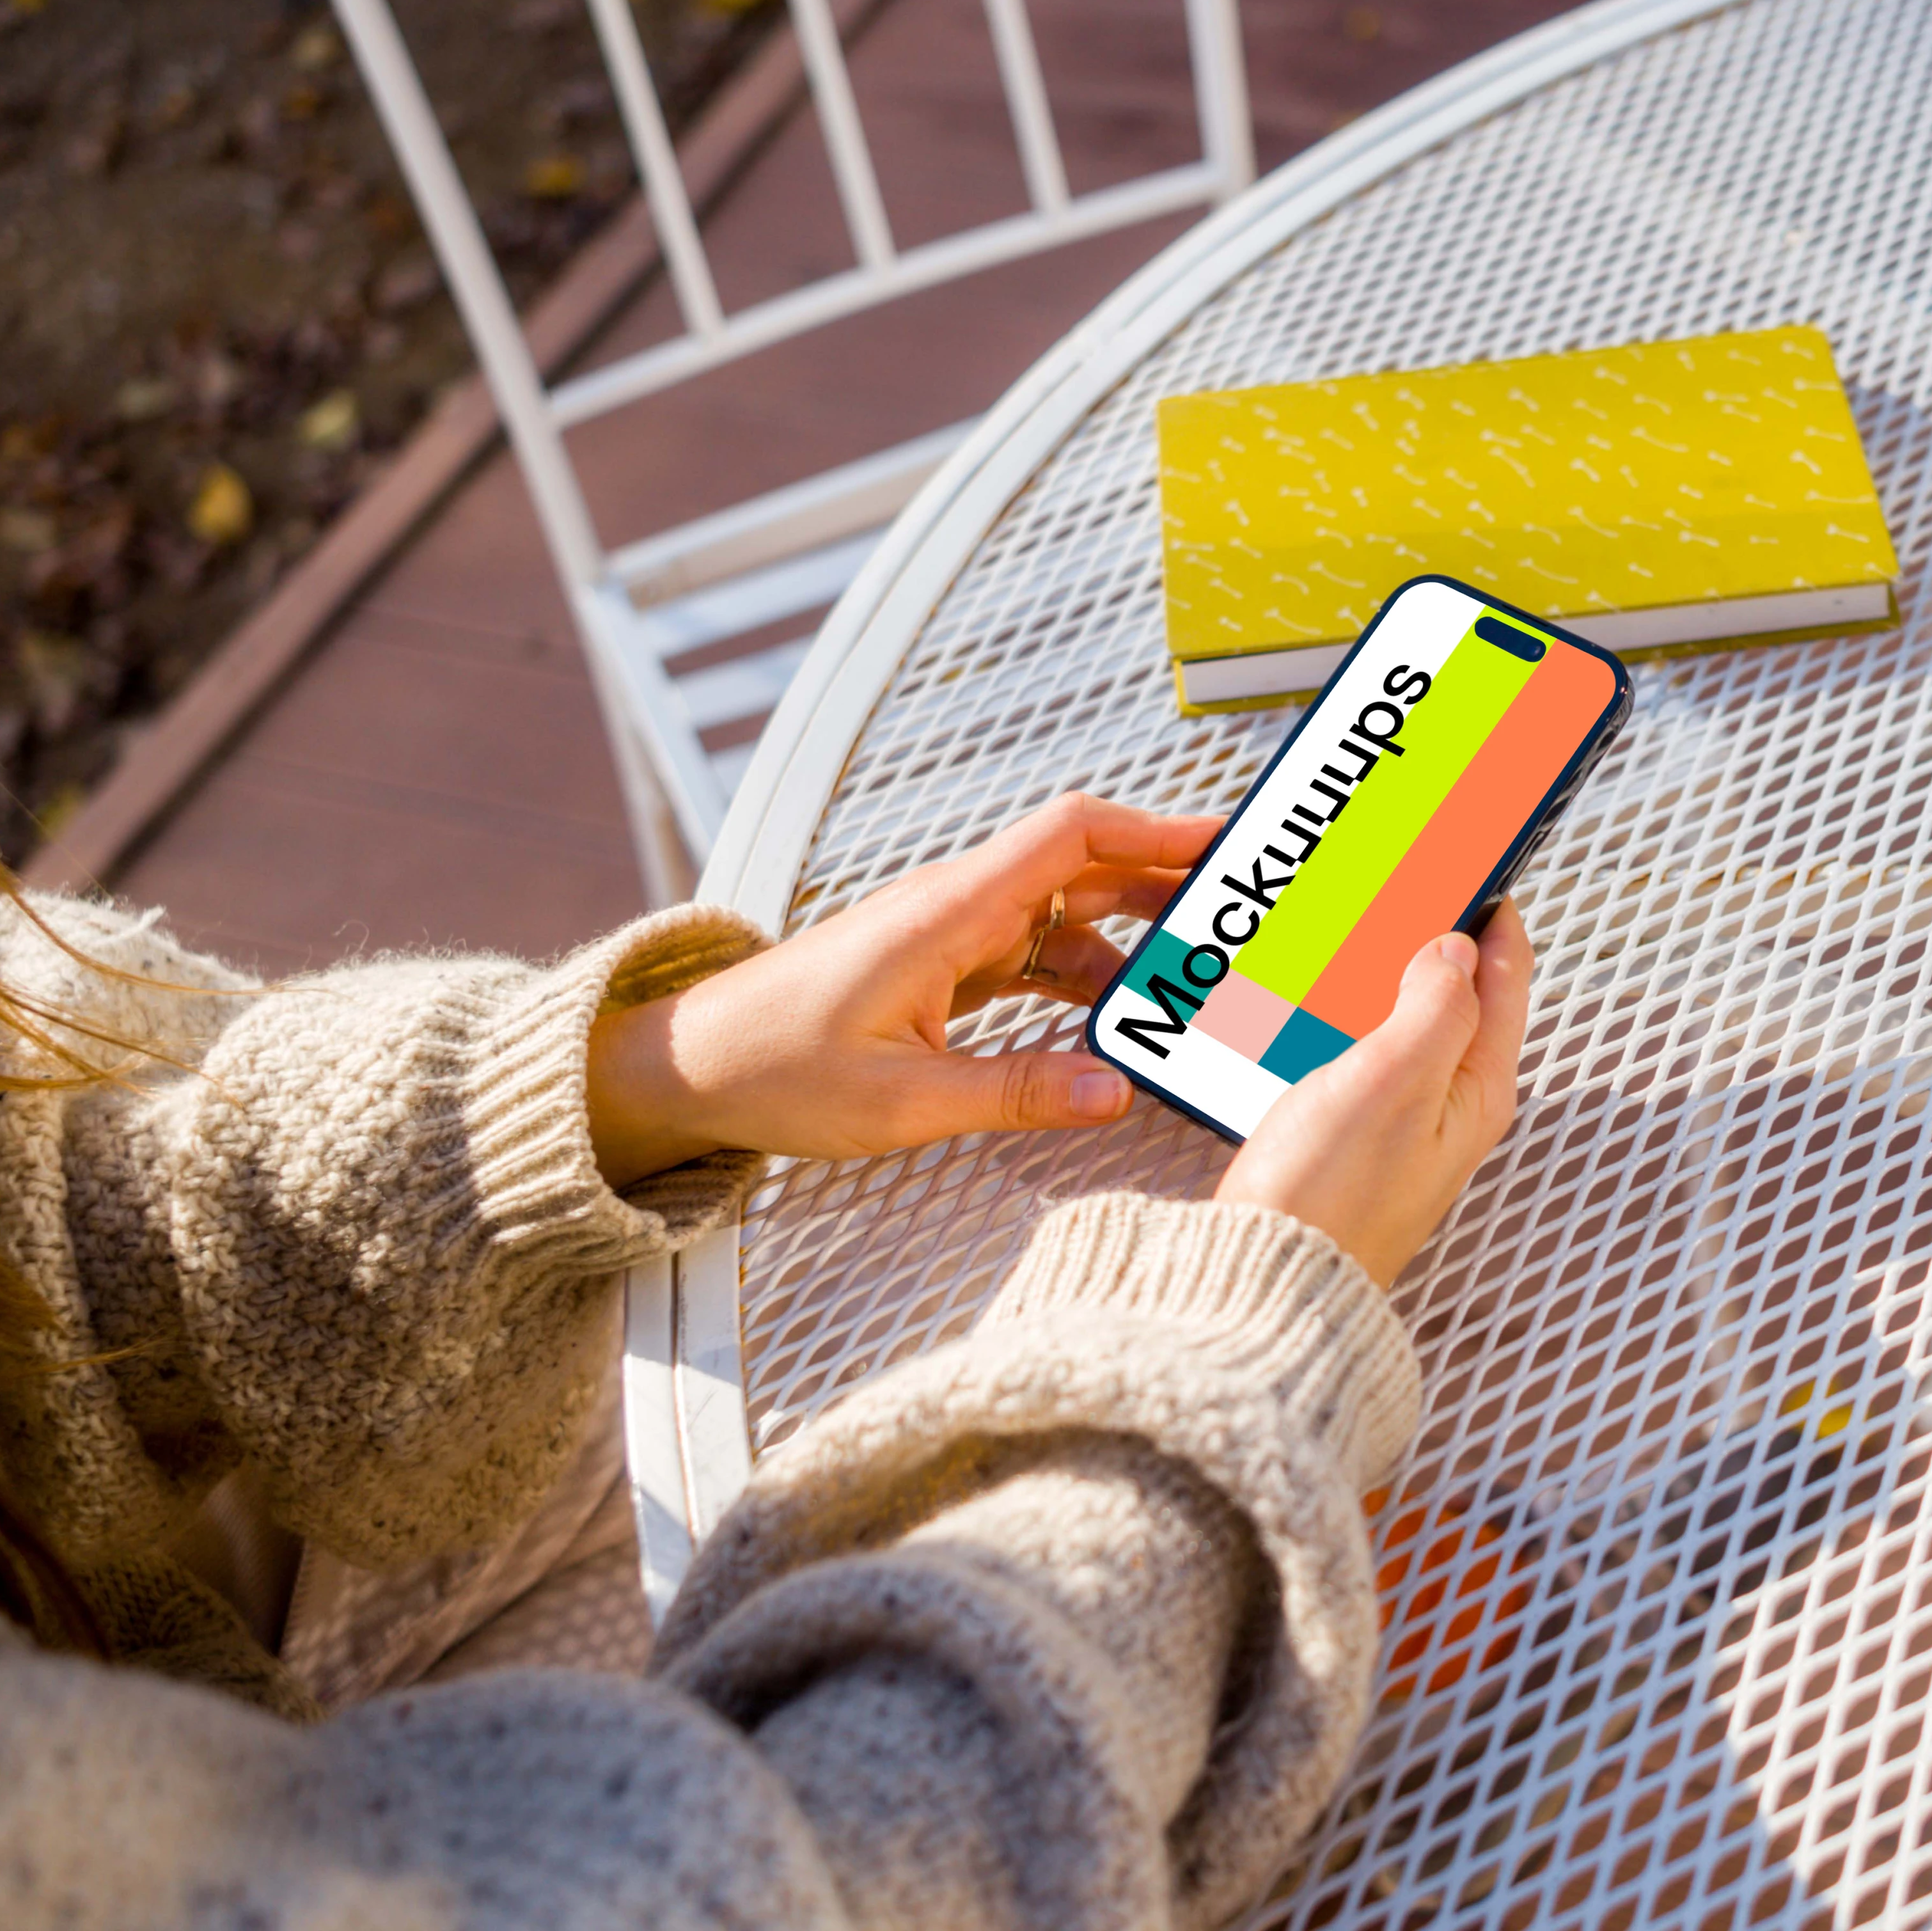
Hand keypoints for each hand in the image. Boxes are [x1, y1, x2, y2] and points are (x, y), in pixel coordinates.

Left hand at [585, 793, 1219, 1180]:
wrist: (690, 1067)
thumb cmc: (773, 1069)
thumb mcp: (900, 1102)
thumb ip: (1013, 1095)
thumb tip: (1113, 1091)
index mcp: (946, 915)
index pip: (1069, 836)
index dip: (1153, 830)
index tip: (1223, 842)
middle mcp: (953, 908)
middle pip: (1082, 865)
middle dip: (1166, 878)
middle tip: (1241, 905)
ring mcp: (947, 934)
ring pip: (1063, 912)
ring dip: (1131, 935)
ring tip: (1197, 969)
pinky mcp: (940, 966)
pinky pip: (1032, 953)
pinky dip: (1083, 974)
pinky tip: (1117, 1013)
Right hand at [1215, 905, 1532, 1287]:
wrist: (1264, 1280)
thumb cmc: (1331, 1196)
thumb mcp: (1395, 1079)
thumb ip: (1435, 1004)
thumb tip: (1457, 947)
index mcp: (1477, 1085)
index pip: (1505, 971)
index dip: (1491, 905)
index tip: (1469, 851)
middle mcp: (1448, 1102)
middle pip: (1454, 988)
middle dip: (1430, 929)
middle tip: (1400, 874)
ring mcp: (1399, 1120)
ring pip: (1399, 1015)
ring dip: (1378, 966)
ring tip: (1349, 917)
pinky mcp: (1349, 1134)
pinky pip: (1353, 1049)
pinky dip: (1337, 1009)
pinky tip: (1304, 992)